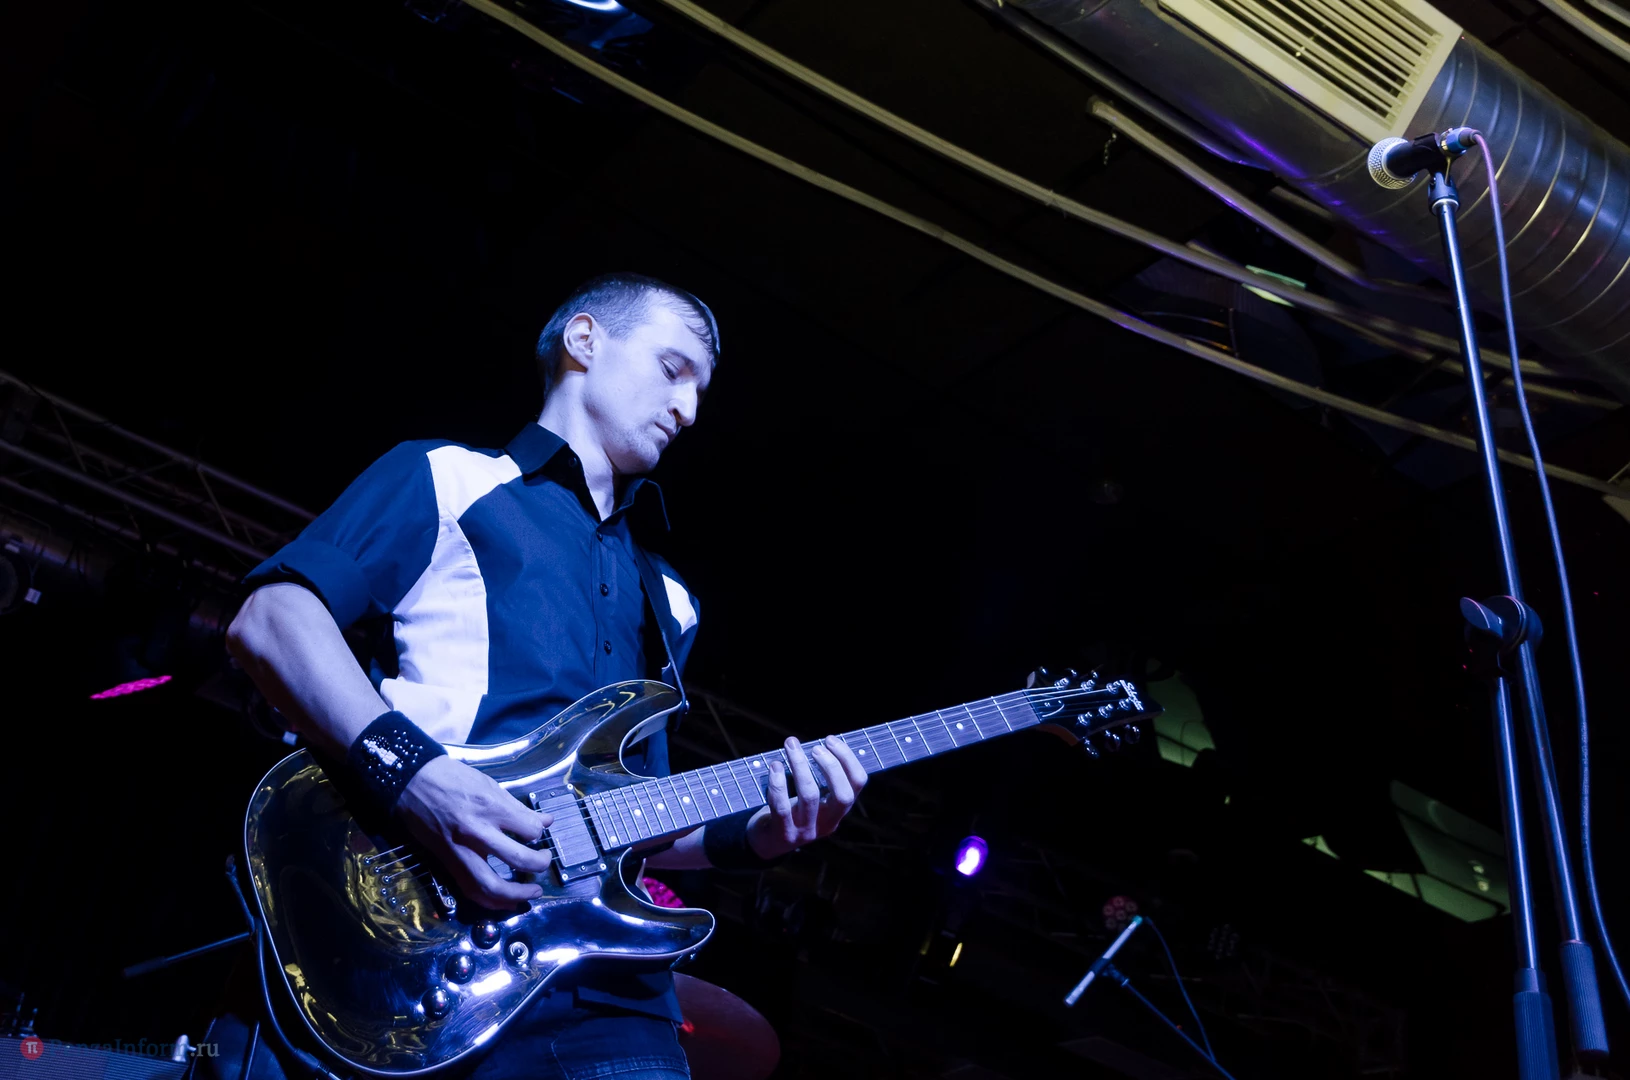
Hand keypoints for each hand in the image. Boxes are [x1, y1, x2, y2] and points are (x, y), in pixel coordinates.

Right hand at [394, 756, 553, 909]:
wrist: (412, 783)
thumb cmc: (452, 779)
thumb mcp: (489, 785)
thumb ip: (518, 808)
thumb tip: (546, 822)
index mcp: (489, 807)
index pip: (529, 829)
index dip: (539, 832)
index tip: (539, 832)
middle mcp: (476, 833)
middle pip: (517, 859)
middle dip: (537, 865)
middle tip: (544, 862)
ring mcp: (460, 851)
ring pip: (491, 886)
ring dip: (516, 895)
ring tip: (532, 893)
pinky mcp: (447, 863)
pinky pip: (470, 890)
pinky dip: (491, 901)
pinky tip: (506, 901)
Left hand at [747, 736, 867, 860]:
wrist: (765, 843)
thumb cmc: (789, 810)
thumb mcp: (811, 798)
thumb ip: (819, 777)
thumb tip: (820, 742)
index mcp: (838, 810)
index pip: (857, 784)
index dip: (848, 759)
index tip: (830, 740)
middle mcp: (827, 823)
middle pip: (842, 795)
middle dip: (831, 766)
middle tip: (815, 747)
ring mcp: (806, 831)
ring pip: (810, 796)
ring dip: (800, 766)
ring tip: (791, 746)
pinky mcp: (783, 834)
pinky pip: (781, 806)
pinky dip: (778, 783)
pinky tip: (774, 766)